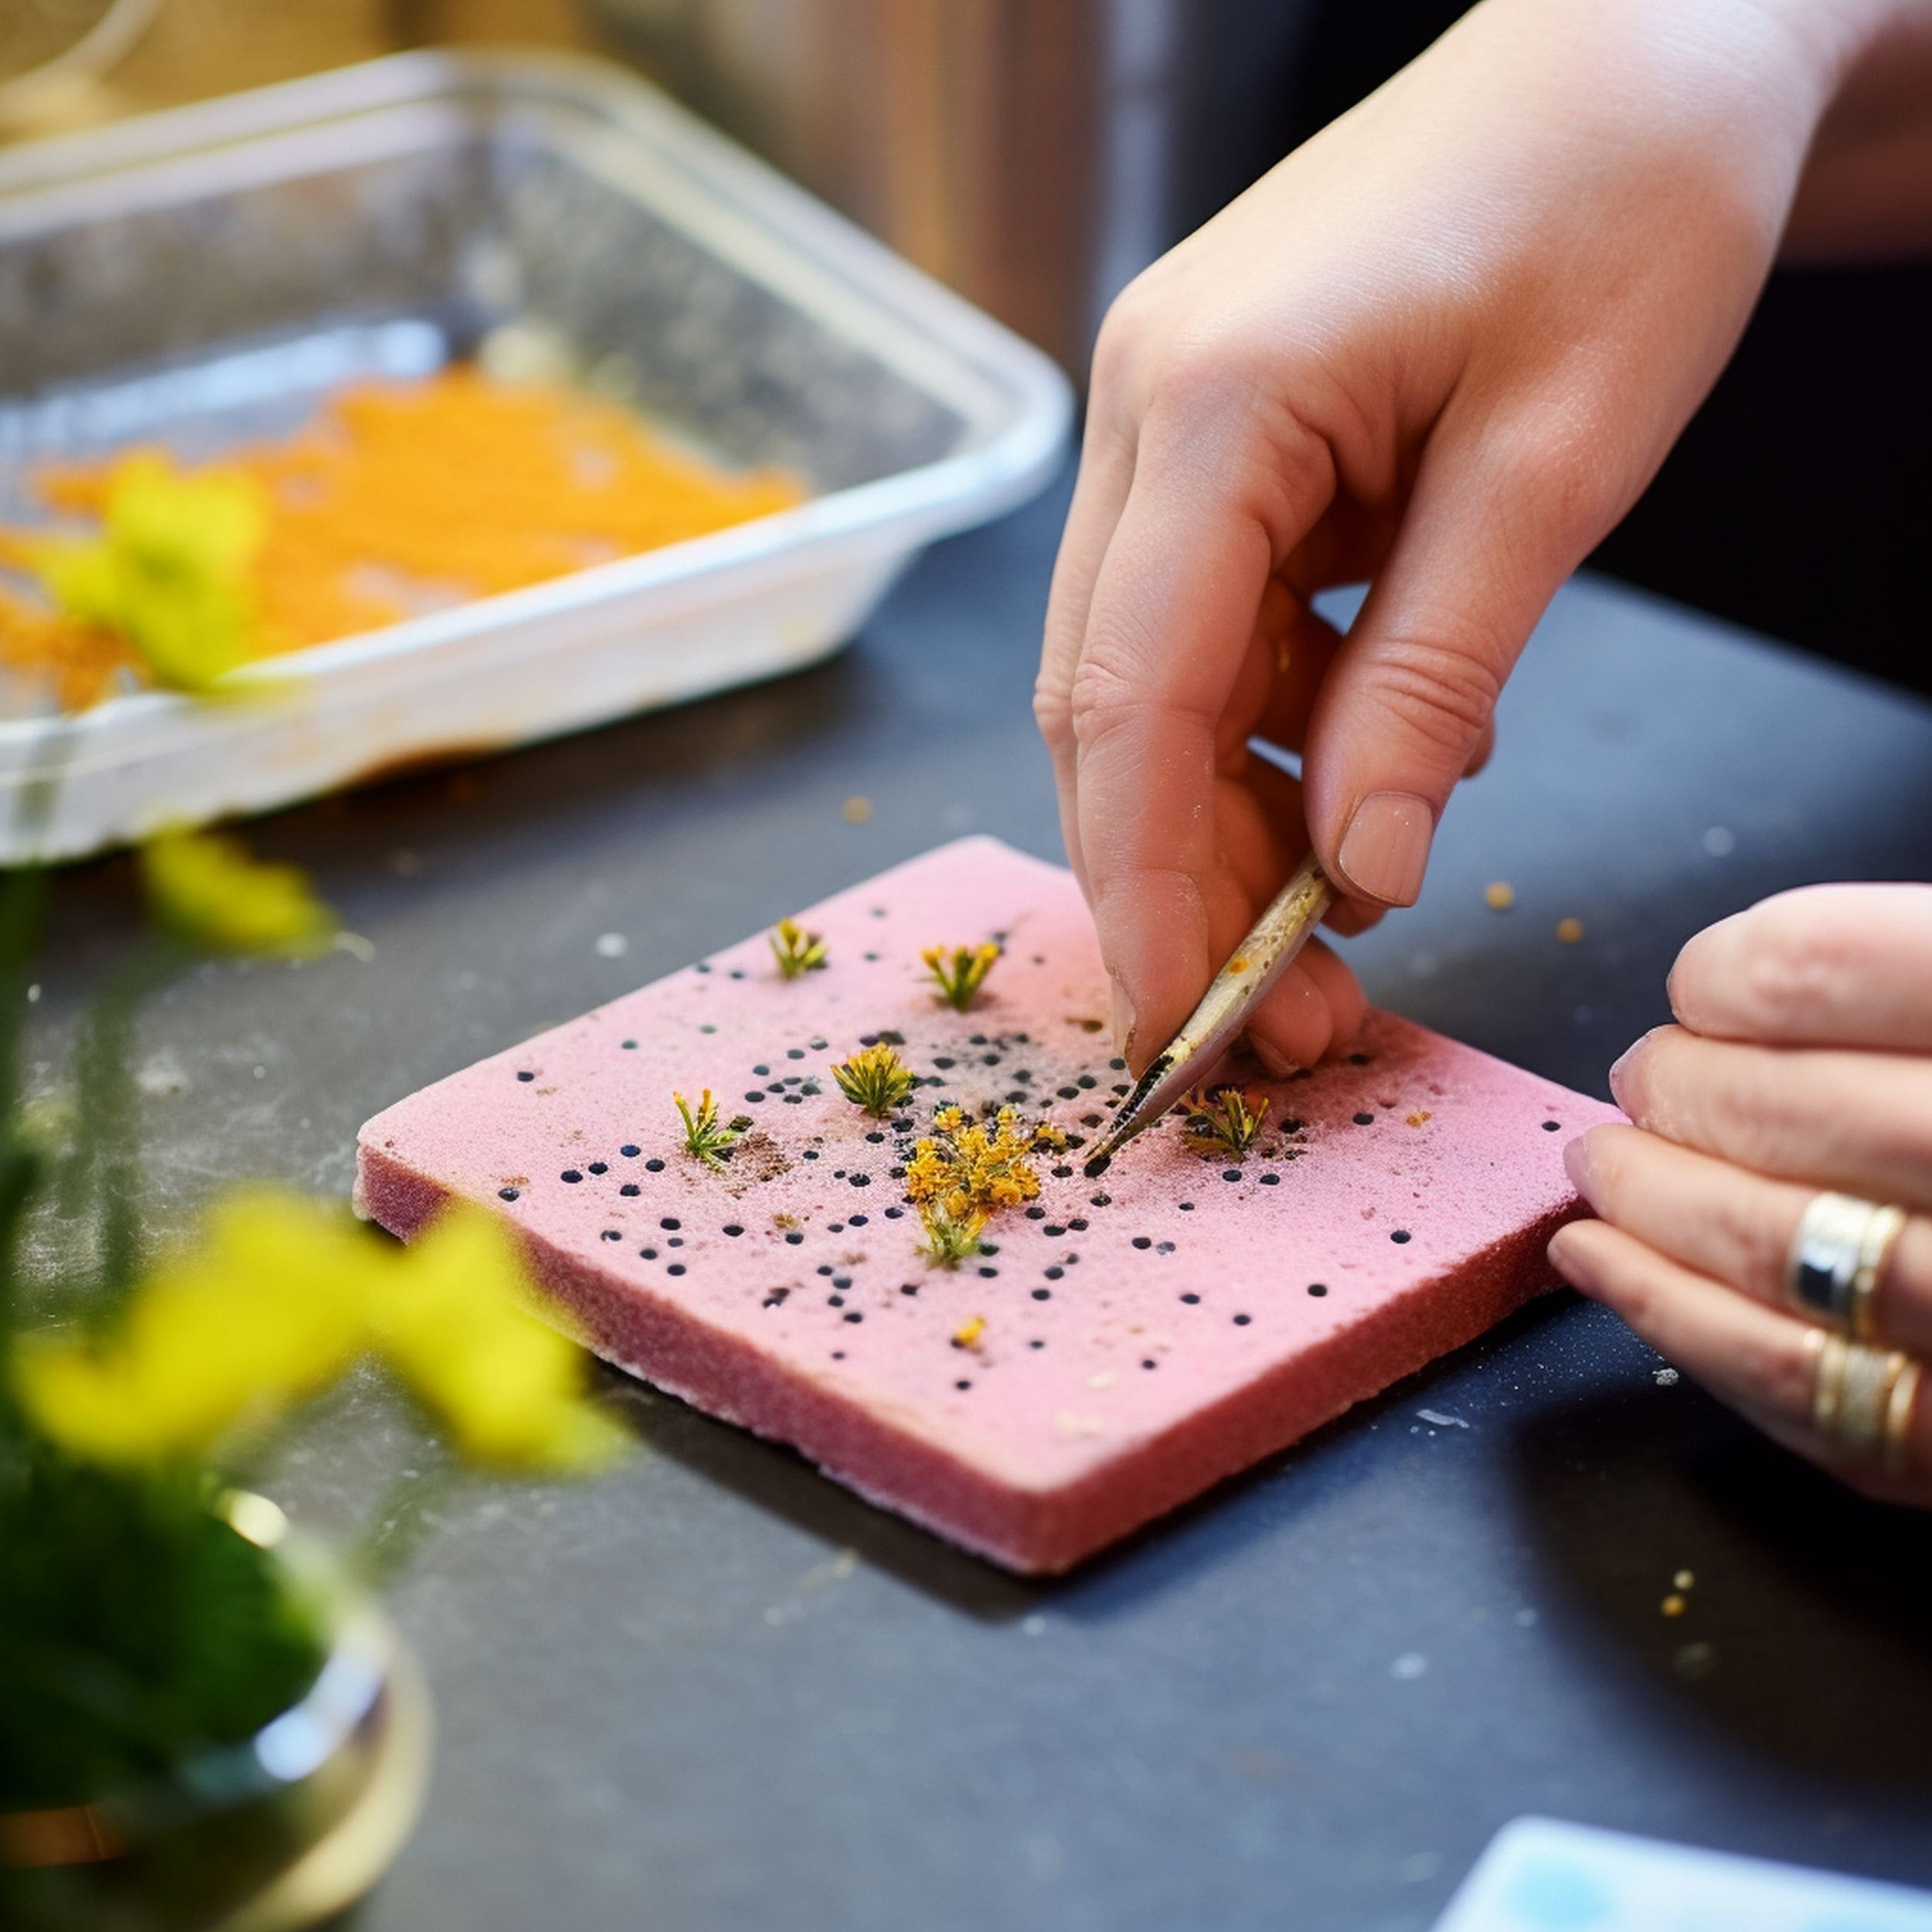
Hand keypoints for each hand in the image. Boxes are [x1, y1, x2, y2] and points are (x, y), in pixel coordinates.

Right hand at [1035, 0, 1855, 1071]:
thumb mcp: (1558, 461)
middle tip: (1284, 1022)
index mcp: (1210, 400)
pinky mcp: (1217, 440)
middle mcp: (1146, 411)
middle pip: (1109, 708)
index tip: (1183, 1031)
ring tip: (1344, 925)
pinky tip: (1367, 770)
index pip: (1128, 698)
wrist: (1642, 31)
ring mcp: (1166, 421)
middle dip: (1183, 883)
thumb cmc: (1629, 192)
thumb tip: (1361, 870)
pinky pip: (1213, 628)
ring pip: (1150, 683)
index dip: (1146, 887)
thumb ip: (1435, 676)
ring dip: (1229, 820)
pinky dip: (1274, 730)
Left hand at [1550, 884, 1931, 1504]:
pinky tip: (1600, 1265)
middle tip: (1645, 1077)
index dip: (1735, 971)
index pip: (1834, 966)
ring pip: (1780, 1254)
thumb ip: (1922, 979)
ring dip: (1652, 1203)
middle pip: (1800, 1110)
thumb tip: (1753, 982)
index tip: (1705, 984)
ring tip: (1605, 1165)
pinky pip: (1796, 1388)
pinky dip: (1669, 1320)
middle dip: (1685, 1088)